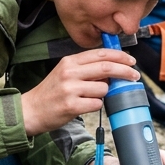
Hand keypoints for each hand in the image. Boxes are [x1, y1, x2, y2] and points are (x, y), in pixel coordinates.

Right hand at [21, 47, 138, 136]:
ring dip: (104, 93)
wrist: (30, 110)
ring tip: (90, 97)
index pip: (100, 54)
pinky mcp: (72, 105)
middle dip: (125, 71)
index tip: (131, 60)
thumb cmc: (50, 92)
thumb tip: (112, 69)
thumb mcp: (65, 73)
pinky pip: (97, 103)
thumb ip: (86, 69)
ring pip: (103, 88)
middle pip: (107, 67)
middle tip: (134, 75)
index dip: (119, 56)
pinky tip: (84, 106)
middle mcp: (70, 72)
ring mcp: (70, 89)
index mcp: (69, 61)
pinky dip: (96, 105)